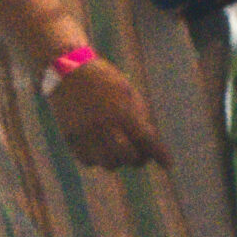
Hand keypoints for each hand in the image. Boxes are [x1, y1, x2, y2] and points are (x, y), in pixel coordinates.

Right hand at [49, 58, 170, 169]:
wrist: (67, 71)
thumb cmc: (104, 81)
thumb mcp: (128, 93)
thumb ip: (140, 118)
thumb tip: (148, 146)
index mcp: (122, 111)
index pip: (146, 140)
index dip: (160, 155)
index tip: (168, 165)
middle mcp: (104, 126)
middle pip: (128, 157)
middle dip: (138, 158)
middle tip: (140, 155)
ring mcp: (85, 134)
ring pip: (109, 163)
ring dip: (118, 160)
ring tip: (119, 150)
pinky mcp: (70, 139)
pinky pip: (89, 161)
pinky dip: (98, 159)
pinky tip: (101, 149)